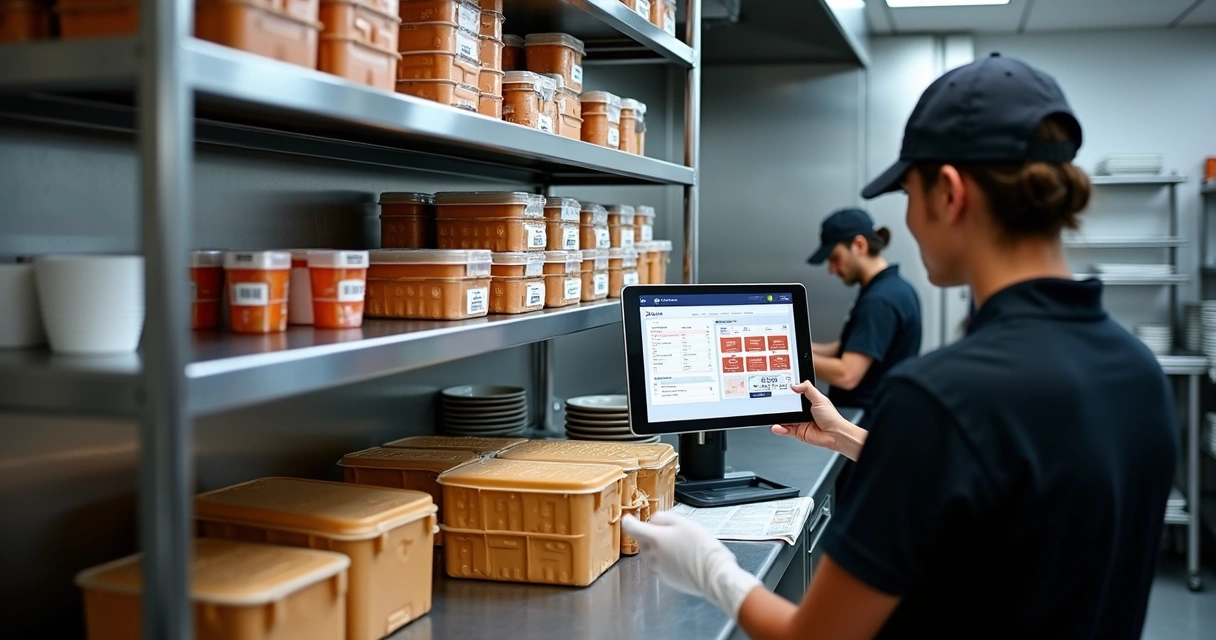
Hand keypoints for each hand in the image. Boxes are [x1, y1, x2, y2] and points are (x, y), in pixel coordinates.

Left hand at [622, 512, 761, 617]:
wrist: (713, 574)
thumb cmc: (702, 547)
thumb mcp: (684, 523)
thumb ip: (665, 519)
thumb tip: (653, 520)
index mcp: (655, 539)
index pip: (631, 528)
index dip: (629, 521)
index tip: (629, 518)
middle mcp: (652, 555)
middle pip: (642, 541)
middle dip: (650, 534)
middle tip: (668, 531)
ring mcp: (658, 568)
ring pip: (650, 554)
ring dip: (657, 548)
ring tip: (677, 544)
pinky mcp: (666, 578)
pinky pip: (659, 565)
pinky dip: (665, 559)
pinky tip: (681, 557)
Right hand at [772, 380, 853, 451]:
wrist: (835, 435)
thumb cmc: (832, 418)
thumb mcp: (820, 399)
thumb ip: (807, 389)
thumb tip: (795, 385)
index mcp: (808, 401)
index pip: (794, 395)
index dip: (786, 393)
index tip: (778, 390)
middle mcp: (802, 412)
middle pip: (787, 407)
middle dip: (779, 406)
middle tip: (773, 403)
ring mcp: (799, 422)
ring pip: (784, 419)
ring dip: (778, 418)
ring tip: (773, 416)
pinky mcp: (797, 432)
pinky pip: (785, 430)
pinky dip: (780, 429)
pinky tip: (777, 426)